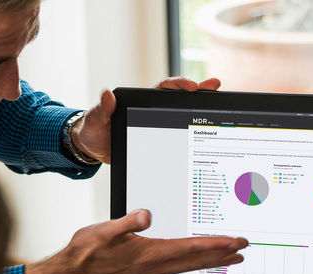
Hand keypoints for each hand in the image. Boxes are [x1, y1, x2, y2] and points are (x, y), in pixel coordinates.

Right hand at [23, 209, 246, 273]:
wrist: (75, 272)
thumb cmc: (88, 251)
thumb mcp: (105, 230)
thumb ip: (127, 222)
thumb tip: (146, 216)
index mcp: (150, 254)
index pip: (191, 248)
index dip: (215, 244)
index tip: (235, 241)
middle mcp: (156, 266)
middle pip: (197, 259)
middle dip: (222, 252)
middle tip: (244, 248)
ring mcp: (153, 271)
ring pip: (191, 265)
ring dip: (213, 260)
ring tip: (232, 257)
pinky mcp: (148, 272)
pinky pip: (179, 267)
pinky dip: (196, 263)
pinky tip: (200, 261)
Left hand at [74, 77, 221, 163]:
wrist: (93, 149)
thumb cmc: (94, 131)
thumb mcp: (96, 120)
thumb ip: (103, 109)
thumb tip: (107, 94)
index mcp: (141, 101)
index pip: (163, 88)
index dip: (178, 85)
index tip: (190, 86)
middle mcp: (152, 109)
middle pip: (179, 97)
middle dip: (199, 89)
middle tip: (215, 84)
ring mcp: (158, 122)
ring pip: (182, 113)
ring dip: (200, 107)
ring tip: (218, 99)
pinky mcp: (159, 138)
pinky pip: (177, 133)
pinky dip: (192, 131)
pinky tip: (206, 132)